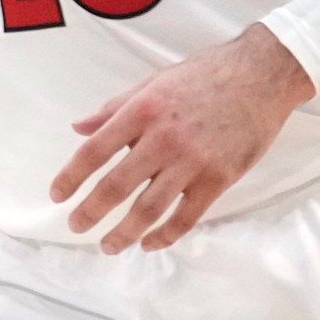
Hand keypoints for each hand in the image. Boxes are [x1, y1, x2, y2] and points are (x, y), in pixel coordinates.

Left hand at [49, 23, 315, 252]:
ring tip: (108, 245)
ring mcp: (193, 161)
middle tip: (76, 227)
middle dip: (91, 212)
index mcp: (143, 109)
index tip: (57, 195)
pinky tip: (150, 242)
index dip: (72, 176)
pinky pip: (186, 217)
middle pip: (117, 186)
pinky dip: (165, 235)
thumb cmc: (206, 74)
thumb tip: (79, 127)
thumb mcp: (155, 81)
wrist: (262, 74)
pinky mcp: (219, 177)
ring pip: (149, 209)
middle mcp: (163, 137)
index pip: (95, 150)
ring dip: (124, 233)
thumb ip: (115, 108)